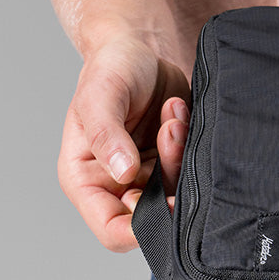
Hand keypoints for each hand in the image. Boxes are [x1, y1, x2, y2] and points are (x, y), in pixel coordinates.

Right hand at [57, 36, 190, 251]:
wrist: (139, 49)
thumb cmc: (110, 69)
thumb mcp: (99, 96)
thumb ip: (106, 135)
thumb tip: (122, 172)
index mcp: (87, 179)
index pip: (112, 229)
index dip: (140, 230)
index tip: (166, 205)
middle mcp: (117, 184)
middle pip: (153, 216)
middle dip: (169, 182)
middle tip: (173, 137)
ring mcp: (148, 175)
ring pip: (176, 194)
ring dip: (181, 156)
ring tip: (172, 116)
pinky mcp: (172, 161)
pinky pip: (191, 170)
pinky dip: (189, 143)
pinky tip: (178, 113)